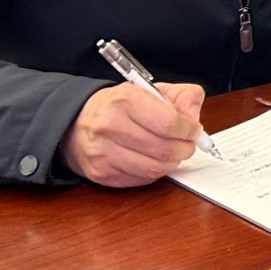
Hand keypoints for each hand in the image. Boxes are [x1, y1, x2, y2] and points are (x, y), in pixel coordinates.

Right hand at [60, 80, 205, 186]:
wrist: (76, 124)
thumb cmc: (117, 107)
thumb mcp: (149, 89)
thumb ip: (181, 95)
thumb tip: (193, 116)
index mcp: (126, 100)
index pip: (170, 122)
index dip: (189, 130)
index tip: (194, 130)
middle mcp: (111, 126)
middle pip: (165, 148)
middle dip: (185, 149)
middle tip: (187, 144)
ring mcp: (104, 153)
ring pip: (155, 168)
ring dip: (172, 163)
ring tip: (172, 153)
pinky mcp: (102, 173)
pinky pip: (141, 179)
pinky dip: (155, 172)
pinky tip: (153, 160)